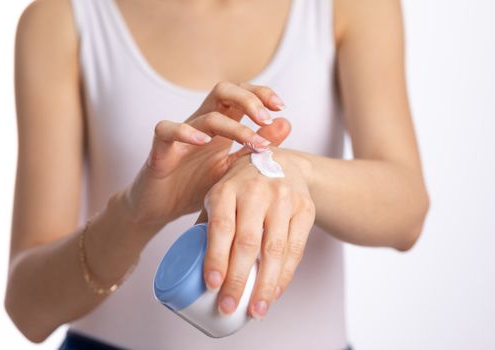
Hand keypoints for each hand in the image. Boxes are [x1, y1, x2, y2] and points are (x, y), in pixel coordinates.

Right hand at [120, 81, 290, 229]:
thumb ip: (256, 146)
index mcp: (220, 127)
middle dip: (248, 99)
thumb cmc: (196, 186)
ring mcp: (180, 136)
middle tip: (266, 117)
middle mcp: (201, 124)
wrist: (160, 209)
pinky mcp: (160, 150)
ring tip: (252, 141)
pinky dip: (184, 132)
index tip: (281, 107)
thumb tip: (287, 122)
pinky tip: (204, 141)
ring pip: (206, 115)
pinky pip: (167, 130)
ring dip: (232, 125)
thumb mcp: (233, 168)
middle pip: (224, 91)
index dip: (261, 93)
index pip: (241, 95)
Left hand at [199, 148, 315, 318]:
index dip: (216, 258)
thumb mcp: (221, 193)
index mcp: (227, 188)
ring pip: (275, 250)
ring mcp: (284, 199)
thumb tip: (189, 264)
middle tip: (228, 307)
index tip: (212, 285)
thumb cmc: (243, 186)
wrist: (285, 163)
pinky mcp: (305, 209)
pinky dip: (285, 275)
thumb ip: (208, 224)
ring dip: (265, 286)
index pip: (220, 226)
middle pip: (247, 242)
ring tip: (256, 311)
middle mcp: (256, 191)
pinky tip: (275, 292)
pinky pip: (295, 248)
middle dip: (237, 280)